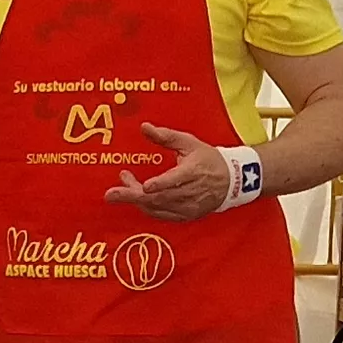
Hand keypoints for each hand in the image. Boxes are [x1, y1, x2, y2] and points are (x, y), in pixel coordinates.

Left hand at [104, 123, 234, 220]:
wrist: (231, 181)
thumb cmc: (207, 159)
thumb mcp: (189, 142)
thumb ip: (165, 136)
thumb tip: (144, 127)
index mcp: (194, 171)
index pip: (176, 180)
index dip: (160, 184)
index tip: (145, 185)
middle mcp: (191, 192)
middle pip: (159, 197)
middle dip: (133, 195)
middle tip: (111, 193)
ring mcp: (189, 206)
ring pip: (157, 207)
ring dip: (136, 199)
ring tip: (121, 188)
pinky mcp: (186, 215)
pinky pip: (161, 214)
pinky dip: (146, 207)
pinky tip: (135, 197)